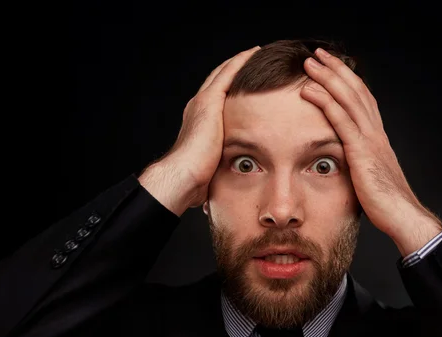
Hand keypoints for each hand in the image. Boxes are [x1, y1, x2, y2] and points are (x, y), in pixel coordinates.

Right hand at [139, 46, 259, 214]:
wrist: (183, 176)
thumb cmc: (197, 179)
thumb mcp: (214, 165)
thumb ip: (223, 161)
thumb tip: (238, 173)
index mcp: (199, 122)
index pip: (218, 98)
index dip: (231, 86)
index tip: (248, 81)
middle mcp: (198, 108)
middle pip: (219, 80)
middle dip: (236, 69)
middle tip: (254, 58)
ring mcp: (202, 103)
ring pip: (224, 72)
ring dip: (240, 61)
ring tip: (258, 52)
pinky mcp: (209, 102)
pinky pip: (228, 74)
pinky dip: (240, 62)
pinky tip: (254, 53)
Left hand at [300, 48, 441, 255]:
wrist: (402, 215)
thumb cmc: (386, 202)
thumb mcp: (370, 176)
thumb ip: (359, 163)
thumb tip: (345, 161)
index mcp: (377, 136)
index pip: (362, 99)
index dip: (347, 80)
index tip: (332, 67)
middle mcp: (375, 132)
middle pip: (355, 91)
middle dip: (336, 70)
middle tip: (318, 54)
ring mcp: (370, 140)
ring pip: (348, 99)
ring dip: (328, 78)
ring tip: (310, 63)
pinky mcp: (361, 152)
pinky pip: (341, 121)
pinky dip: (325, 102)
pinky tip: (310, 90)